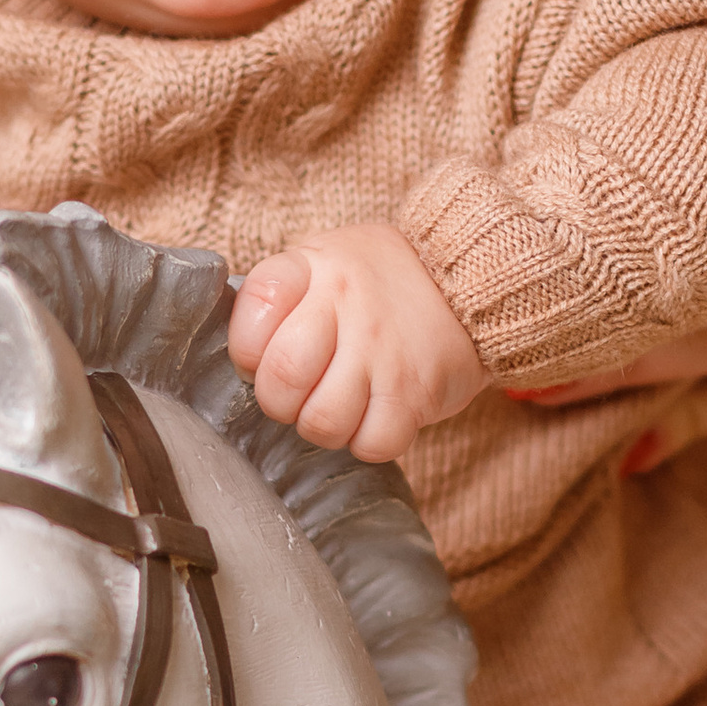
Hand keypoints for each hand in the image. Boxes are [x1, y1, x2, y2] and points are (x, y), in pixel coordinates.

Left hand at [228, 222, 485, 460]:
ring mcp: (382, 350)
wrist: (470, 279)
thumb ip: (280, 296)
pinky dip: (368, 442)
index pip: (253, 310)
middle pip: (282, 379)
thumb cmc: (380, 281)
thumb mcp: (325, 260)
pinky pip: (371, 444)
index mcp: (313, 267)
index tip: (263, 358)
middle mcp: (345, 303)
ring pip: (322, 422)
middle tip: (299, 395)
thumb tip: (236, 354)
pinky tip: (375, 416)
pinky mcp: (415, 392)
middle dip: (280, 403)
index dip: (247, 351)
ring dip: (323, 427)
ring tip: (339, 405)